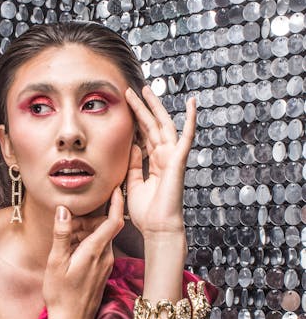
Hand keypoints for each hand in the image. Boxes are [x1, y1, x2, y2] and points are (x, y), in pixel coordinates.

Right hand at [43, 187, 123, 318]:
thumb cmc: (62, 296)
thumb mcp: (56, 263)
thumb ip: (61, 235)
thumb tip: (63, 210)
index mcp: (95, 250)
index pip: (114, 219)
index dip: (117, 201)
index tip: (114, 187)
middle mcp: (106, 256)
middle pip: (103, 227)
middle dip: (87, 220)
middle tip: (67, 224)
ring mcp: (105, 265)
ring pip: (99, 238)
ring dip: (84, 234)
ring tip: (64, 244)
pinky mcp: (102, 272)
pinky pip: (97, 250)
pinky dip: (85, 245)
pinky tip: (70, 255)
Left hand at [124, 86, 195, 241]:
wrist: (158, 229)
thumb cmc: (146, 213)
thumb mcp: (132, 184)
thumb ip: (133, 165)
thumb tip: (133, 146)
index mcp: (154, 163)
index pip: (144, 136)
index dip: (135, 120)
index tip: (125, 105)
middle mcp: (164, 157)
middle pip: (152, 126)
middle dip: (141, 108)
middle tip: (131, 90)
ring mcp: (172, 158)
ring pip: (164, 126)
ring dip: (155, 107)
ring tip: (145, 89)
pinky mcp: (178, 161)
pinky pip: (186, 137)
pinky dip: (191, 120)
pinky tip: (192, 103)